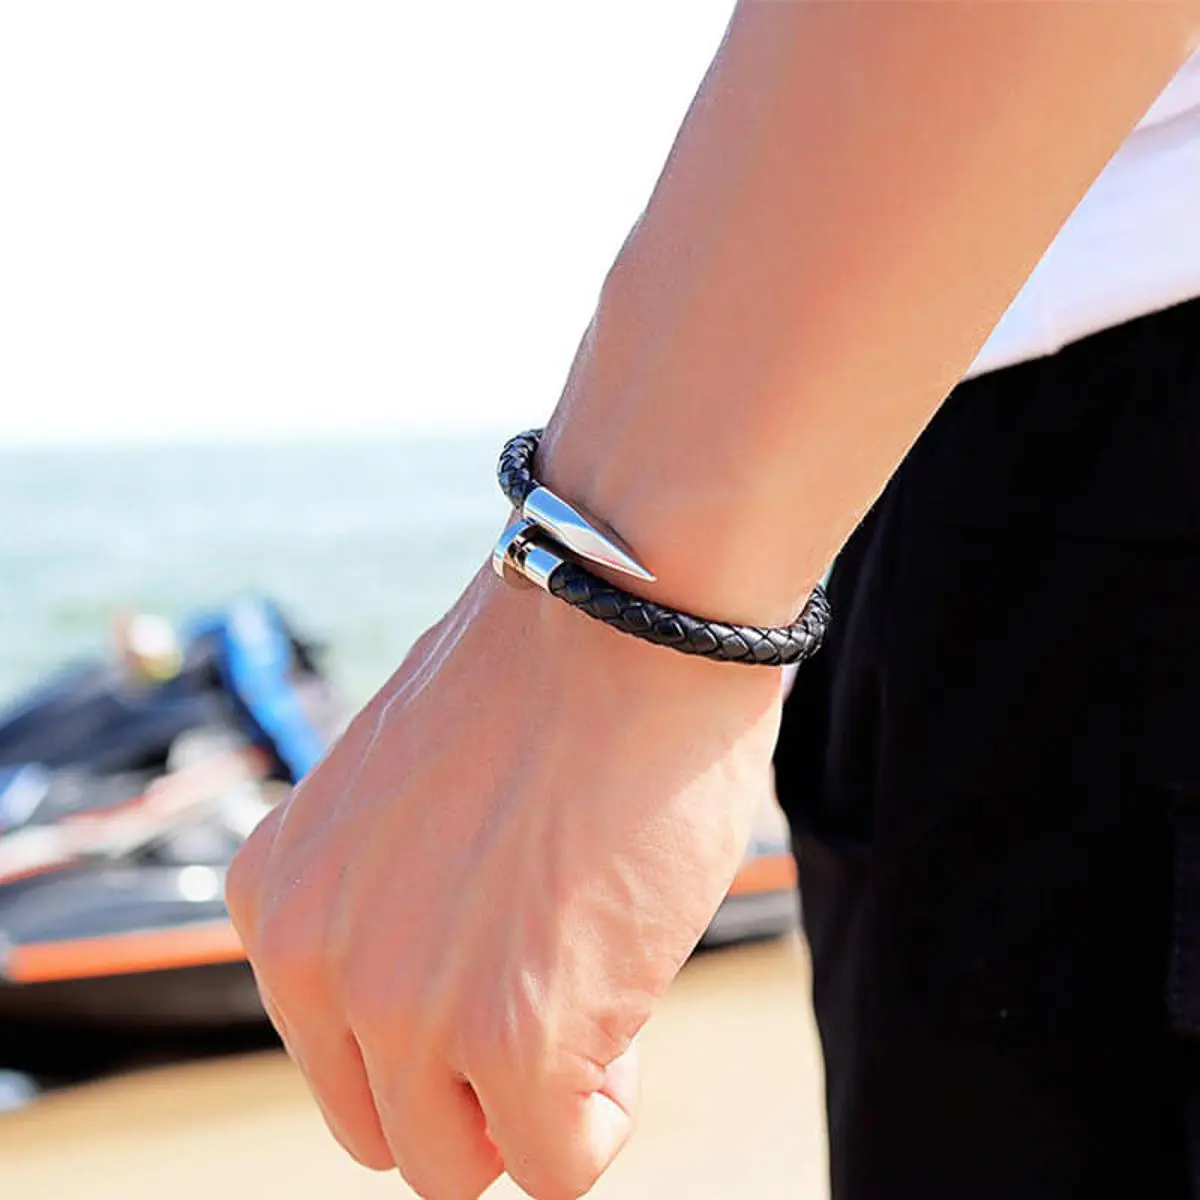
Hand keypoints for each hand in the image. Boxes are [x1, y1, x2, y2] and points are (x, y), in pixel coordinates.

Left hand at [226, 565, 783, 1197]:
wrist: (624, 611)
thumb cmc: (549, 677)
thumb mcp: (413, 794)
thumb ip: (395, 893)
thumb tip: (453, 968)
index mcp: (282, 894)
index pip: (336, 1048)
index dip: (435, 1024)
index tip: (505, 954)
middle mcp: (316, 958)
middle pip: (385, 1125)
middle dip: (474, 1086)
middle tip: (556, 984)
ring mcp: (406, 1005)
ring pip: (458, 1163)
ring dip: (535, 1104)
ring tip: (595, 989)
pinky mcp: (516, 1037)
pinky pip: (558, 1165)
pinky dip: (600, 1116)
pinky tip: (628, 1006)